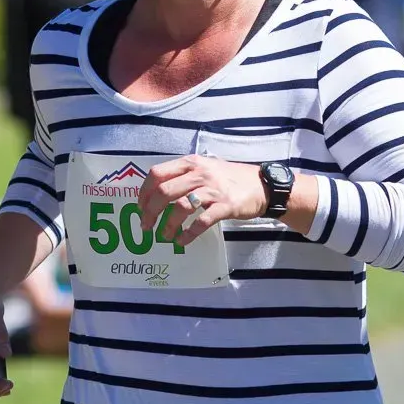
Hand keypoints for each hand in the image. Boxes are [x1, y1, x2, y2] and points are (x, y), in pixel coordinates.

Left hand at [137, 155, 266, 248]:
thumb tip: (157, 192)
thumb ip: (184, 175)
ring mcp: (212, 190)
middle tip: (146, 226)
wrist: (262, 185)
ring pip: (180, 207)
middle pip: (164, 192)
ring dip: (168, 225)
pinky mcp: (225, 206)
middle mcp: (199, 174)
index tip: (140, 207)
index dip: (144, 192)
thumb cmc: (230, 178)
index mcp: (191, 163)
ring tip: (165, 236)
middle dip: (150, 212)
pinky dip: (188, 234)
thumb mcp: (205, 167)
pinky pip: (201, 222)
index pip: (157, 174)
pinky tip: (182, 241)